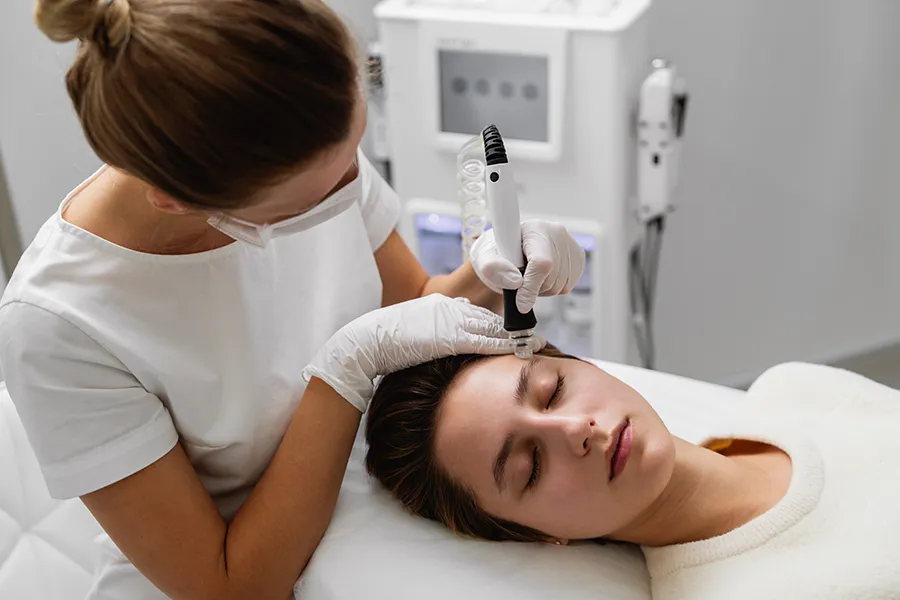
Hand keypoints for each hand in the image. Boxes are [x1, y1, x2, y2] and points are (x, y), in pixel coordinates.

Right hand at [301, 295, 542, 411]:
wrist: (368, 342)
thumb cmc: (387, 341)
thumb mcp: (416, 329)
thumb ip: (436, 331)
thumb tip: (449, 341)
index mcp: (442, 305)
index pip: (478, 313)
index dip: (500, 323)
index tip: (518, 329)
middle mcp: (450, 309)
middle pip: (490, 317)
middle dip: (515, 327)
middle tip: (536, 334)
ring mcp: (451, 322)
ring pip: (492, 327)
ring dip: (516, 336)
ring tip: (537, 342)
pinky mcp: (449, 337)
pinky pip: (484, 340)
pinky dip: (505, 344)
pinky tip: (522, 347)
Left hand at [470, 220, 585, 312]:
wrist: (507, 249)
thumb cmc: (495, 252)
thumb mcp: (484, 258)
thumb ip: (493, 268)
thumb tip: (515, 282)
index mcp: (533, 229)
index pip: (541, 262)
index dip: (531, 287)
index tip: (520, 305)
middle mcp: (556, 233)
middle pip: (552, 277)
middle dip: (533, 288)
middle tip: (517, 279)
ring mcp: (570, 245)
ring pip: (561, 285)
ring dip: (542, 290)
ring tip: (528, 276)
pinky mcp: (578, 258)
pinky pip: (567, 287)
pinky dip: (552, 288)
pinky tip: (540, 276)